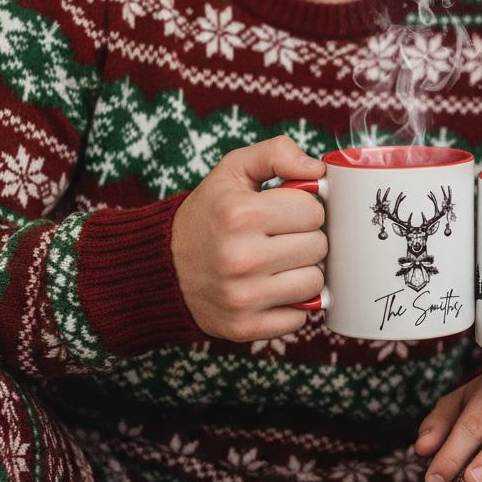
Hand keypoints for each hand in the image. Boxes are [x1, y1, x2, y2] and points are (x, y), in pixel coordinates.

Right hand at [171, 136, 327, 341]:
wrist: (162, 267)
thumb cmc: (208, 214)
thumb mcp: (233, 169)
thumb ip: (277, 153)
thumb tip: (319, 169)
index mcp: (241, 214)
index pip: (314, 211)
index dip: (304, 208)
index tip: (285, 212)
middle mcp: (241, 258)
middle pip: (318, 247)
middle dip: (305, 238)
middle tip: (281, 237)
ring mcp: (242, 297)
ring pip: (314, 283)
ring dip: (302, 271)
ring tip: (277, 262)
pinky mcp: (244, 327)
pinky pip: (300, 318)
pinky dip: (291, 305)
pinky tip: (269, 289)